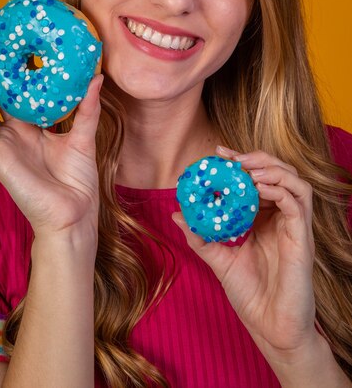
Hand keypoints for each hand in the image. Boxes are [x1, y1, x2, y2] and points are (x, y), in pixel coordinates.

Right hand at [0, 56, 102, 243]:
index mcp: (28, 127)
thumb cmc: (78, 181)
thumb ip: (87, 108)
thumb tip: (97, 77)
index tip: (13, 45)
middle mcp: (10, 133)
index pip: (10, 93)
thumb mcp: (84, 137)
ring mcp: (0, 144)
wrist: (74, 214)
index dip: (6, 71)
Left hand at [172, 145, 316, 358]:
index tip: (219, 153)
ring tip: (247, 169)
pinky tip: (258, 189)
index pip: (260, 178)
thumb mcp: (219, 259)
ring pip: (296, 182)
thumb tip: (177, 215)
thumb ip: (200, 236)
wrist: (269, 327)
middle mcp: (283, 218)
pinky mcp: (302, 239)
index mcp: (266, 218)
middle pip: (281, 173)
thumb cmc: (250, 293)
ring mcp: (295, 227)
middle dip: (257, 158)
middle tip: (233, 158)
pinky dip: (280, 190)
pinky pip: (298, 205)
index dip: (242, 161)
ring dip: (272, 169)